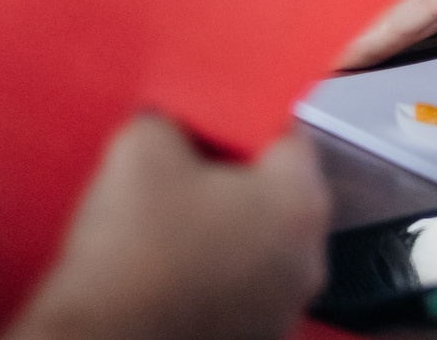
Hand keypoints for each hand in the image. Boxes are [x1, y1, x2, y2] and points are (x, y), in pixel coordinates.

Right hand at [2, 116, 325, 339]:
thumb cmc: (128, 262)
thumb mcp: (141, 149)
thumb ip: (174, 118)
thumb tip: (174, 121)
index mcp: (300, 201)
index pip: (286, 134)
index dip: (239, 126)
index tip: (207, 130)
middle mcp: (308, 257)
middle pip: (275, 192)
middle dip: (230, 181)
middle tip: (178, 180)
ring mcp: (285, 305)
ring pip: (258, 243)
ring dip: (222, 233)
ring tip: (167, 233)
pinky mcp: (255, 335)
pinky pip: (241, 288)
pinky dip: (213, 277)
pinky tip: (169, 275)